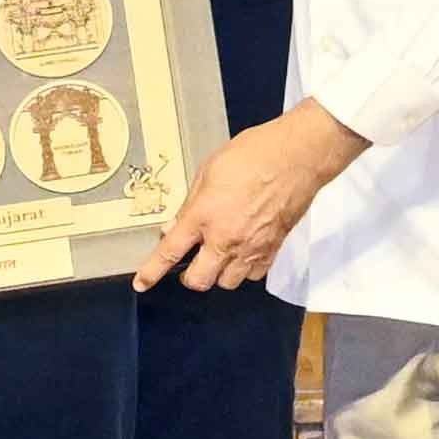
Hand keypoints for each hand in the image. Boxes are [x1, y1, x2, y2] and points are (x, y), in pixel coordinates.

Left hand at [138, 105, 373, 290]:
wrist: (297, 157)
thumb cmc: (254, 155)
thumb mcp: (209, 171)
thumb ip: (190, 203)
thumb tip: (174, 227)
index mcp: (203, 216)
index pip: (169, 252)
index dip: (151, 271)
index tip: (141, 284)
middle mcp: (225, 238)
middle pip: (199, 280)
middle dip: (190, 276)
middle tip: (192, 261)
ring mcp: (251, 247)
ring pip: (227, 282)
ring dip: (219, 273)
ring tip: (220, 254)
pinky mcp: (273, 249)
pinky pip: (254, 275)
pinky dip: (245, 269)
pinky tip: (244, 252)